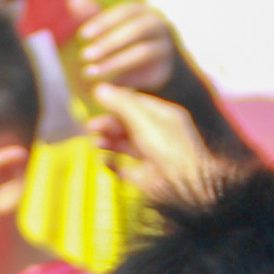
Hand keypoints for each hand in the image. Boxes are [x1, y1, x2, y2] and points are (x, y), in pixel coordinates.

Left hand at [67, 0, 178, 94]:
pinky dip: (124, 79)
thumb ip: (92, 14)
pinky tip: (104, 85)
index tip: (82, 35)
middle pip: (137, 29)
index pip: (126, 11)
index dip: (104, 21)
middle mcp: (158, 26)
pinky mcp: (164, 71)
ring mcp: (164, 48)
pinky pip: (146, 75)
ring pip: (143, 52)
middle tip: (84, 56)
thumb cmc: (122, 43)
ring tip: (90, 73)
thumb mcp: (107, 28)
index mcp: (143, 12)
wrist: (151, 69)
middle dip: (109, 42)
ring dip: (114, 62)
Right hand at [88, 83, 227, 203]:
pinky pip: (123, 167)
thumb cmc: (169, 150)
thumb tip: (99, 89)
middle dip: (108, 124)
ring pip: (124, 145)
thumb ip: (122, 105)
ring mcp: (150, 156)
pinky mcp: (143, 177)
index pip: (137, 104)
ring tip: (94, 143)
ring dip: (107, 142)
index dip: (117, 102)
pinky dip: (112, 164)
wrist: (182, 185)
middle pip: (127, 125)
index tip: (99, 100)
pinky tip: (103, 160)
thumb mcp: (144, 121)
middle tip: (91, 126)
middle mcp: (157, 134)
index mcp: (163, 117)